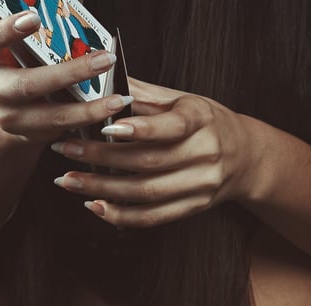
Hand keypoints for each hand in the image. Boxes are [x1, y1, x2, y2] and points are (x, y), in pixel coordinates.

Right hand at [0, 0, 132, 147]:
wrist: (10, 106)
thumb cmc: (16, 59)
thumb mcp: (9, 35)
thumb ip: (4, 11)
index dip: (6, 31)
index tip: (33, 17)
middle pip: (26, 84)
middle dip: (68, 74)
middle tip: (104, 60)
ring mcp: (10, 115)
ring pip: (50, 115)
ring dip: (87, 108)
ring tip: (117, 99)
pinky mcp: (29, 134)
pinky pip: (61, 130)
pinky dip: (89, 120)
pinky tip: (112, 109)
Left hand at [48, 78, 258, 227]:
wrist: (245, 156)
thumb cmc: (205, 122)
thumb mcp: (182, 100)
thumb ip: (143, 95)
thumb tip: (99, 83)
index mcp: (202, 119)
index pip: (172, 126)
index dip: (140, 129)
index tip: (106, 126)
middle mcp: (205, 153)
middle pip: (149, 162)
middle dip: (102, 158)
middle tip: (66, 151)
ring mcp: (201, 185)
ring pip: (146, 193)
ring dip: (102, 189)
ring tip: (68, 180)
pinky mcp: (193, 208)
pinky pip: (152, 217)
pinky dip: (120, 215)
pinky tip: (94, 206)